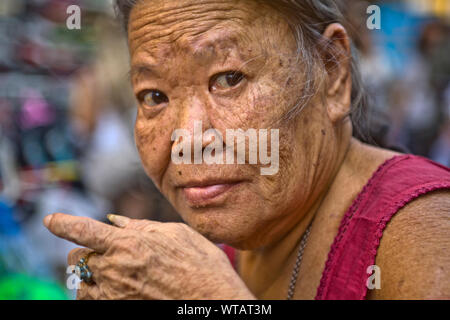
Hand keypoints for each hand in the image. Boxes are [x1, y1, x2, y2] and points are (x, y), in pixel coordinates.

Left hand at [43, 213, 254, 299]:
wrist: (212, 299)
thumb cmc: (199, 262)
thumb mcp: (174, 234)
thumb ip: (140, 226)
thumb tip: (114, 221)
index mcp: (129, 243)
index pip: (83, 230)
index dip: (63, 222)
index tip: (50, 220)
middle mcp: (116, 269)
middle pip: (77, 258)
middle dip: (85, 251)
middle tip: (102, 251)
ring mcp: (115, 294)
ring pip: (80, 282)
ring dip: (88, 273)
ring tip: (109, 270)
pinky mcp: (120, 308)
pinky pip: (91, 299)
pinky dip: (94, 291)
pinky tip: (112, 286)